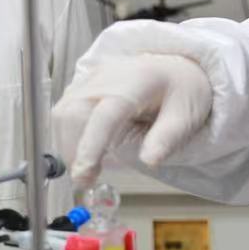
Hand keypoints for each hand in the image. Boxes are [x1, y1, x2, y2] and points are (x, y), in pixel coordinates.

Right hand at [52, 53, 213, 182]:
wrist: (177, 71)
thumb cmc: (183, 93)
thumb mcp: (185, 118)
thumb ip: (166, 139)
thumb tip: (149, 161)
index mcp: (138, 82)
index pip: (105, 115)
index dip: (90, 146)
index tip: (83, 175)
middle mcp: (109, 75)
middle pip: (73, 113)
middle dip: (73, 149)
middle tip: (87, 179)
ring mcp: (94, 77)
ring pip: (63, 112)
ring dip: (67, 143)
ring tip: (89, 166)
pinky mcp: (84, 84)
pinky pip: (64, 109)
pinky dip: (67, 133)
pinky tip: (87, 148)